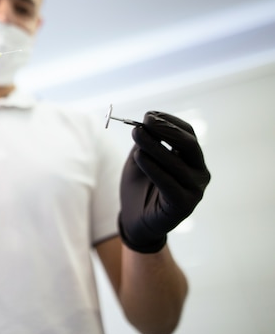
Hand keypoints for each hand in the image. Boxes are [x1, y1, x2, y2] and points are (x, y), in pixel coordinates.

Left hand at [119, 111, 210, 252]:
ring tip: (136, 134)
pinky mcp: (184, 205)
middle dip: (166, 129)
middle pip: (188, 144)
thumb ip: (145, 141)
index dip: (169, 121)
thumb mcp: (140, 158)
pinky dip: (153, 167)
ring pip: (176, 162)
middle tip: (145, 120)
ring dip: (154, 145)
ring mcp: (195, 190)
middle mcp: (199, 173)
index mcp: (191, 159)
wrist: (134, 219)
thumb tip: (147, 120)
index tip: (149, 114)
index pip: (187, 133)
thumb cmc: (139, 186)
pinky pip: (169, 183)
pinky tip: (140, 156)